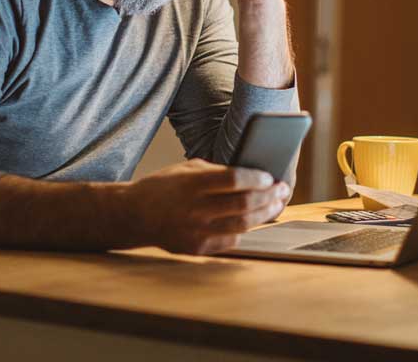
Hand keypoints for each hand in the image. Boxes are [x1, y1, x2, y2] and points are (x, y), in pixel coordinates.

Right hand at [124, 159, 288, 254]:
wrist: (134, 215)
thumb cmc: (164, 186)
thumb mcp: (187, 169)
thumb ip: (217, 172)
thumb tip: (251, 175)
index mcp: (192, 183)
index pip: (234, 179)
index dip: (256, 178)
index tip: (270, 177)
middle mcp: (195, 208)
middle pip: (243, 204)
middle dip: (269, 196)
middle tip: (282, 190)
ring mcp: (196, 230)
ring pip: (242, 225)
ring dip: (264, 215)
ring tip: (277, 205)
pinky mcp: (196, 248)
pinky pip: (230, 241)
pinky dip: (245, 230)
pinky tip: (253, 221)